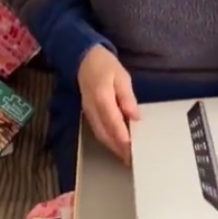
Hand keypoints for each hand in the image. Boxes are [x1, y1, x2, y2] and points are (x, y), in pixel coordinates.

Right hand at [78, 45, 139, 163]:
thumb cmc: (105, 65)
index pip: (114, 124)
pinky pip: (97, 129)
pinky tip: (116, 143)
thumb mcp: (121, 76)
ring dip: (112, 146)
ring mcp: (88, 111)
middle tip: (132, 160)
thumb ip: (127, 98)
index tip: (134, 151)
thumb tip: (135, 117)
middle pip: (105, 134)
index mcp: (102, 98)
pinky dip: (107, 139)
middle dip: (118, 148)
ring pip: (100, 134)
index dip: (124, 140)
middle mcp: (93, 108)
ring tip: (126, 156)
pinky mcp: (87, 112)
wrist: (82, 58)